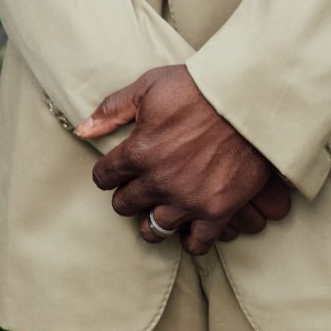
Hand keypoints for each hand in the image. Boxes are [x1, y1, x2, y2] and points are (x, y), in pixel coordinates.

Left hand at [80, 65, 278, 256]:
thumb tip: (82, 130)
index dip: (108, 173)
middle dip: (128, 196)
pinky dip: (190, 240)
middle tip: (139, 187)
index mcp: (138, 151)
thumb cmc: (198, 87)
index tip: (117, 171)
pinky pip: (196, 243)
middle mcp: (158, 181)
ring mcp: (187, 199)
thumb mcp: (149, 87)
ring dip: (152, 220)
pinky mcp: (217, 210)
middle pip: (125, 204)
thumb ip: (112, 110)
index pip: (105, 177)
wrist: (248, 99)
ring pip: (154, 228)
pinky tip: (189, 228)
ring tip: (160, 210)